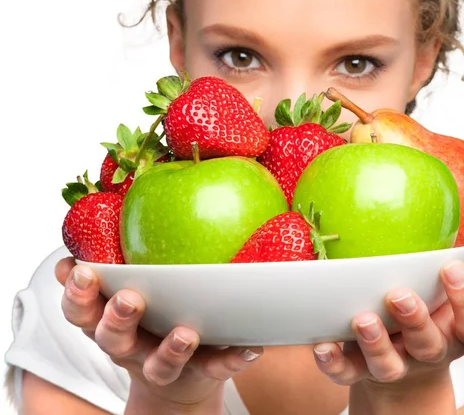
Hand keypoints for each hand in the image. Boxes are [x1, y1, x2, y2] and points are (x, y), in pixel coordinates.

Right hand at [56, 257, 262, 407]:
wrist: (179, 381)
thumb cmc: (150, 321)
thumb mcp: (128, 295)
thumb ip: (115, 266)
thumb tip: (101, 218)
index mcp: (109, 323)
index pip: (81, 310)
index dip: (76, 294)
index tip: (80, 270)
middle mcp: (131, 348)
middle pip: (112, 339)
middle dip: (117, 319)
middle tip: (130, 300)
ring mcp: (164, 364)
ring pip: (161, 364)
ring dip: (172, 349)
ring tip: (186, 334)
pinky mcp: (199, 373)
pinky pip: (217, 368)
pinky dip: (233, 359)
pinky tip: (251, 347)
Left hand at [312, 245, 463, 388]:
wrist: (407, 366)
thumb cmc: (435, 314)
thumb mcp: (457, 295)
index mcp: (457, 332)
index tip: (452, 266)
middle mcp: (428, 352)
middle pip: (429, 345)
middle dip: (415, 320)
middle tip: (399, 294)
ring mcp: (395, 365)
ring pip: (388, 364)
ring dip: (375, 343)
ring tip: (363, 319)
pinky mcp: (361, 372)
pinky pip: (346, 373)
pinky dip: (333, 361)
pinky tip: (322, 344)